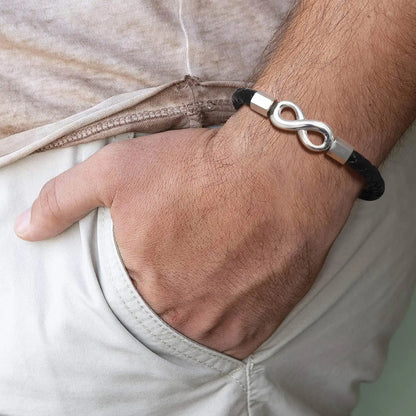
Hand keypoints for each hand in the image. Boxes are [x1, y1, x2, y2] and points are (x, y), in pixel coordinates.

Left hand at [14, 123, 356, 358]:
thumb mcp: (117, 169)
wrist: (281, 171)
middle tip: (194, 250)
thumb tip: (25, 230)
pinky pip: (232, 334)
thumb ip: (63, 201)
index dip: (143, 264)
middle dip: (173, 282)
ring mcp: (224, 326)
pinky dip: (229, 312)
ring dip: (202, 299)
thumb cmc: (200, 168)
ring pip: (198, 325)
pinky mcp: (260, 326)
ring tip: (215, 263)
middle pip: (164, 311)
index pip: (125, 295)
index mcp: (141, 287)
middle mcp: (182, 316)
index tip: (162, 244)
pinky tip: (234, 281)